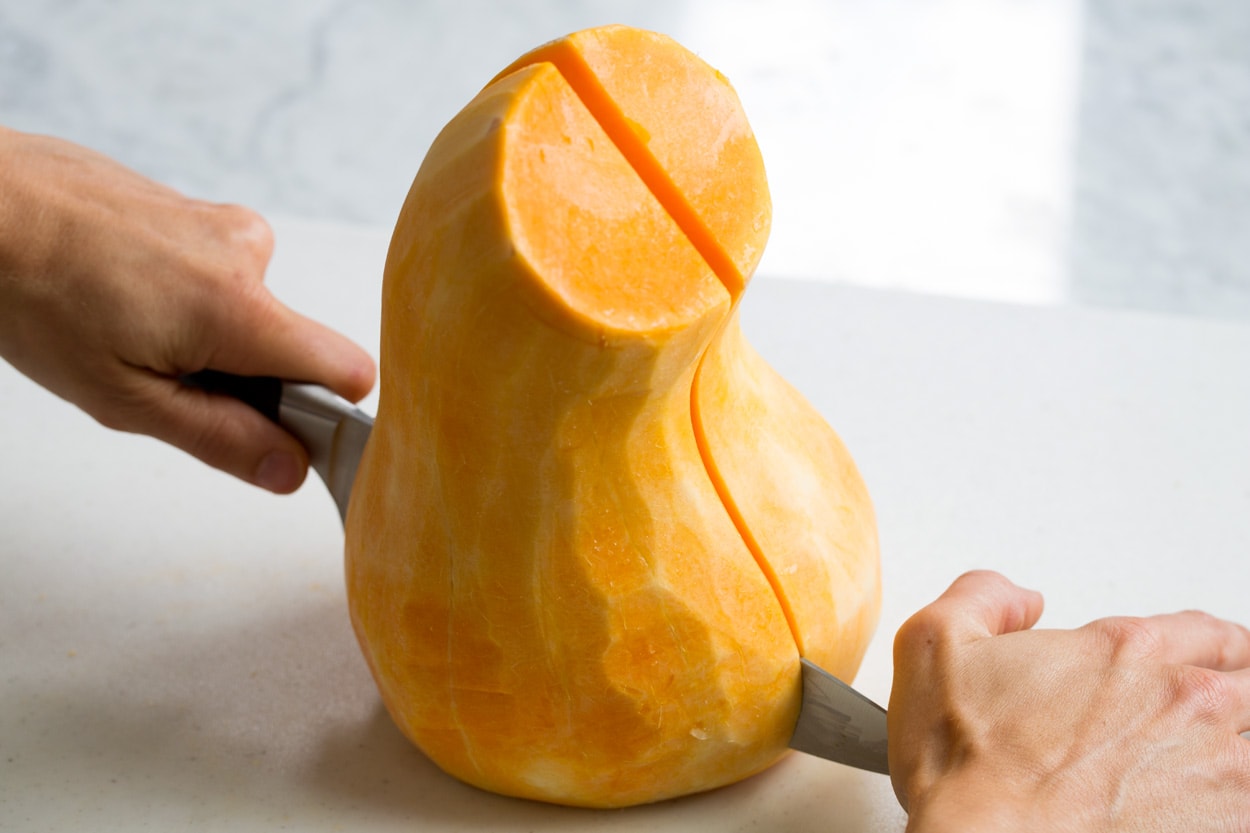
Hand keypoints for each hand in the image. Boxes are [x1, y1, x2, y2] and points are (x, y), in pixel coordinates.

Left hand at [0, 127, 374, 491]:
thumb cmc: (32, 292)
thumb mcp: (123, 398)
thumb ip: (220, 437)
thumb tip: (290, 468)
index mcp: (239, 310)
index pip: (348, 371)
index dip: (326, 411)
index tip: (280, 428)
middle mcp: (249, 255)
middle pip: (290, 344)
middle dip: (241, 372)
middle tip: (158, 371)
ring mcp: (225, 223)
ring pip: (248, 309)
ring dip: (205, 332)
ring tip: (127, 324)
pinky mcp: (200, 208)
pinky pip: (220, 272)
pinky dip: (184, 294)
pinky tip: (123, 290)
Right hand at [889, 571, 1249, 832]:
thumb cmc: (965, 767)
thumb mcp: (934, 644)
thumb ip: (981, 597)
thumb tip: (1017, 598)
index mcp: (1125, 652)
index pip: (1208, 632)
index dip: (1216, 645)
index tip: (1213, 659)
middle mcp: (1183, 703)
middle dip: (1244, 689)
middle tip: (1232, 703)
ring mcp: (1215, 772)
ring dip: (1244, 748)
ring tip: (1225, 762)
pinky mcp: (1221, 829)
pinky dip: (1237, 805)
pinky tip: (1217, 807)